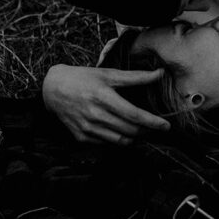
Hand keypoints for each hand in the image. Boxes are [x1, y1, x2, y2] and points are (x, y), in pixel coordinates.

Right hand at [42, 64, 170, 143]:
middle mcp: (94, 115)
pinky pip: (106, 144)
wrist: (52, 89)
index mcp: (103, 97)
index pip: (134, 114)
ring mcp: (87, 128)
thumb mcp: (108, 74)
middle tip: (157, 127)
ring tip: (142, 130)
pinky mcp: (81, 137)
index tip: (166, 126)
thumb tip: (159, 74)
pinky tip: (123, 132)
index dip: (152, 122)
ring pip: (120, 140)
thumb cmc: (83, 78)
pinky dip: (118, 140)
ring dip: (135, 138)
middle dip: (147, 131)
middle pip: (130, 130)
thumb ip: (135, 77)